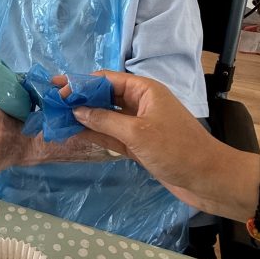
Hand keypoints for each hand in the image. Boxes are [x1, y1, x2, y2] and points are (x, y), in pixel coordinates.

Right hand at [65, 71, 223, 203]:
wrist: (208, 179)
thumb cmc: (176, 150)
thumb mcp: (137, 133)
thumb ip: (104, 120)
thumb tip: (76, 110)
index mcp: (144, 90)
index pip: (106, 79)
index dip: (80, 83)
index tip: (56, 89)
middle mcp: (139, 103)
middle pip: (103, 95)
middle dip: (78, 99)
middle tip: (51, 103)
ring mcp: (138, 124)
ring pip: (105, 116)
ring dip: (83, 117)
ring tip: (57, 119)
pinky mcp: (138, 144)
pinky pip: (111, 134)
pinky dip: (94, 134)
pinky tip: (74, 135)